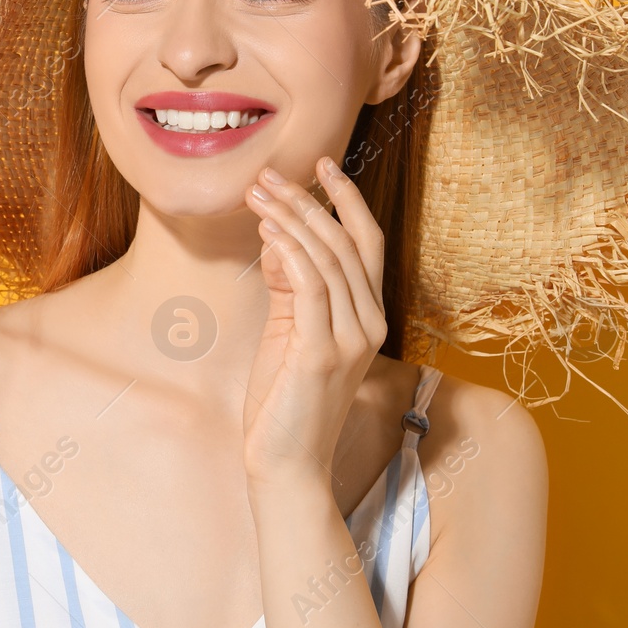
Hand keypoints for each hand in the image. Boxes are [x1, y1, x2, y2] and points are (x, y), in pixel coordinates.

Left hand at [241, 156, 387, 489]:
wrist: (286, 463)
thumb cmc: (285, 400)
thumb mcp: (288, 331)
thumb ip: (290, 286)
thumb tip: (278, 238)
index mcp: (368, 316)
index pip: (366, 243)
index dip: (346, 200)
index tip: (321, 163)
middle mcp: (369, 324)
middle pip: (347, 243)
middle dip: (309, 201)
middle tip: (270, 174)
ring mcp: (350, 340)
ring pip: (328, 259)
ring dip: (291, 220)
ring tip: (258, 194)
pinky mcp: (322, 354)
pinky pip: (312, 288)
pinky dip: (290, 253)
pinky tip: (267, 233)